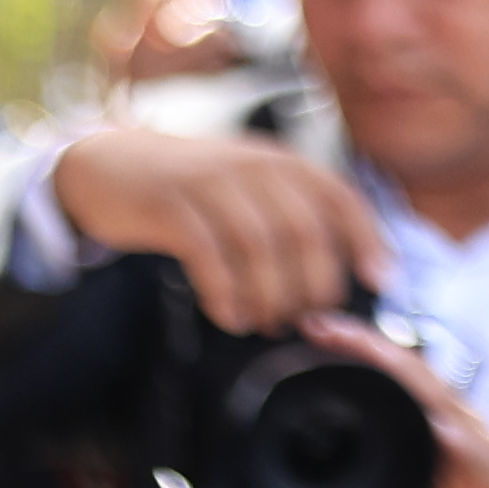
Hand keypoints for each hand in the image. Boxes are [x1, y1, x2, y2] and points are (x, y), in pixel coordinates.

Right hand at [50, 122, 387, 337]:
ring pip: (260, 246)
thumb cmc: (193, 190)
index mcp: (282, 163)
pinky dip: (226, 292)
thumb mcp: (250, 189)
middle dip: (313, 285)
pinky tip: (231, 317)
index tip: (379, 283)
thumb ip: (293, 218)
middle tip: (306, 320)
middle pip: (305, 231)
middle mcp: (253, 166)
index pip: (340, 199)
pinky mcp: (170, 205)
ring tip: (267, 324)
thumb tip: (343, 277)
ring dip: (270, 296)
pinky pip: (208, 255)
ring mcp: (210, 182)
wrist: (109, 164)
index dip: (367, 241)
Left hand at [307, 313, 488, 487]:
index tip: (312, 331)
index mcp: (429, 431)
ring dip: (403, 373)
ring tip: (367, 350)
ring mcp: (475, 448)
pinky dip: (455, 438)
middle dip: (367, 344)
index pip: (389, 378)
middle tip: (322, 324)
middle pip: (410, 373)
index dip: (353, 351)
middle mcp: (453, 428)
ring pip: (439, 398)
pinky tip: (436, 426)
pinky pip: (473, 452)